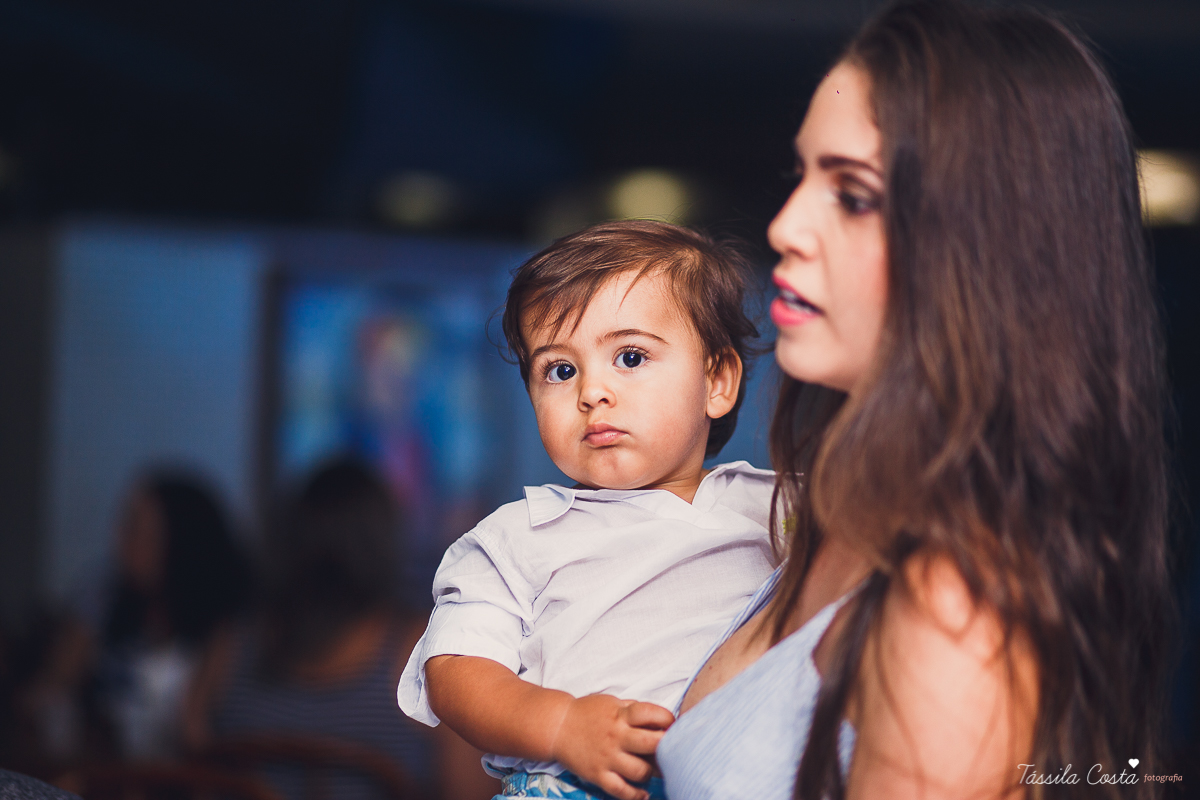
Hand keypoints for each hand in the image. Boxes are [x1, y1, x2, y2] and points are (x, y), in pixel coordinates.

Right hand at [549, 694, 674, 799]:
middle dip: (667, 747)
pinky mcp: (598, 775)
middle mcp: (616, 736)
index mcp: (621, 715)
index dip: (668, 719)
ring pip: (640, 771)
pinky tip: (643, 793)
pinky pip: (621, 790)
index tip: (672, 725)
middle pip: (652, 744)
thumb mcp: (613, 703)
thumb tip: (661, 720)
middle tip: (672, 751)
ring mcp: (607, 757)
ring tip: (652, 770)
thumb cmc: (588, 713)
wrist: (558, 726)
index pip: (653, 714)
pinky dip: (636, 795)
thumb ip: (635, 710)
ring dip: (651, 772)